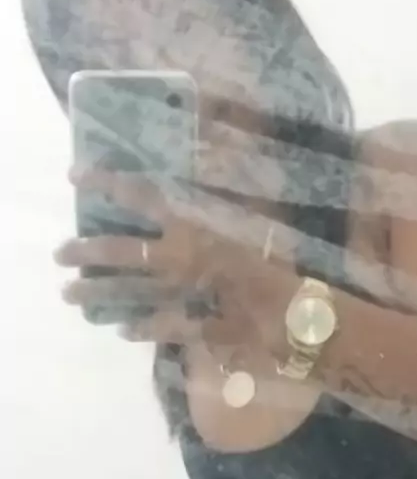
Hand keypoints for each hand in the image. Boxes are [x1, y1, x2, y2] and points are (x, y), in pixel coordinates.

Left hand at [55, 166, 299, 354]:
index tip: (76, 174)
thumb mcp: (255, 212)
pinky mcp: (191, 326)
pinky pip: (161, 327)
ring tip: (70, 294)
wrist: (295, 314)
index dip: (106, 182)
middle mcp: (175, 259)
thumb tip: (212, 147)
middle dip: (85, 251)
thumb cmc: (280, 256)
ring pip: (128, 293)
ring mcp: (179, 296)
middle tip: (59, 253)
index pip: (141, 196)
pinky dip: (142, 328)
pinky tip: (124, 330)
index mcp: (191, 224)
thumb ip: (229, 184)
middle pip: (120, 252)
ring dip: (97, 293)